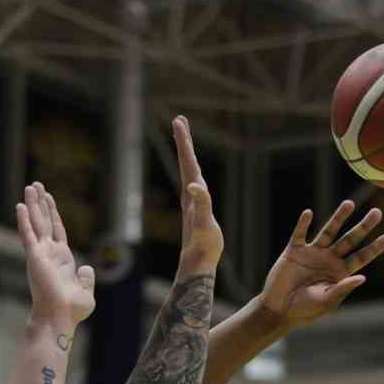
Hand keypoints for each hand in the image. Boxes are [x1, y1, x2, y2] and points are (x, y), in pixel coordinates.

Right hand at [16, 183, 94, 328]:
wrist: (59, 317)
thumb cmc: (71, 311)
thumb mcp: (86, 293)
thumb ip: (86, 279)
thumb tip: (87, 268)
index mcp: (62, 260)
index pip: (57, 231)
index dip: (53, 214)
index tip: (49, 199)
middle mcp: (49, 254)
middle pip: (45, 222)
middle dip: (41, 203)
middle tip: (36, 185)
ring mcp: (41, 254)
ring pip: (36, 223)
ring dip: (33, 204)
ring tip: (30, 186)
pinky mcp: (34, 256)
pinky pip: (28, 234)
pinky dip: (24, 219)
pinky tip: (21, 205)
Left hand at [172, 115, 222, 275]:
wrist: (197, 263)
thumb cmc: (203, 245)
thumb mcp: (204, 223)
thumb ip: (201, 203)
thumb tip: (193, 185)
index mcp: (192, 193)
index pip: (188, 161)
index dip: (184, 141)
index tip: (178, 121)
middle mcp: (190, 194)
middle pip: (187, 162)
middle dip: (184, 141)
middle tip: (180, 120)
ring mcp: (192, 202)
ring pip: (189, 172)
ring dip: (187, 154)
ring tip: (185, 140)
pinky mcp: (196, 210)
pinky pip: (194, 184)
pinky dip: (194, 172)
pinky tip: (194, 173)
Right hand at [260, 201, 383, 327]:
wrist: (279, 310)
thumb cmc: (305, 309)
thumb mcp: (326, 301)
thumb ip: (342, 289)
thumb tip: (362, 278)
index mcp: (340, 273)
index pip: (361, 257)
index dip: (374, 248)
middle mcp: (329, 259)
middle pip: (349, 240)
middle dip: (363, 227)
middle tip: (377, 213)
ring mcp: (312, 253)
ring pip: (328, 231)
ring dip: (338, 218)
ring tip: (349, 203)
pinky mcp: (294, 251)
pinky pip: (300, 234)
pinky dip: (303, 224)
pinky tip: (308, 213)